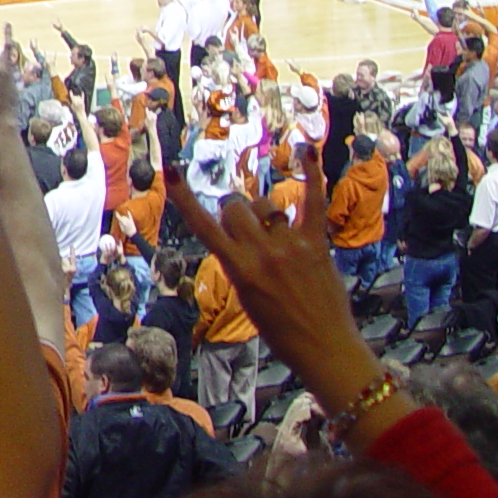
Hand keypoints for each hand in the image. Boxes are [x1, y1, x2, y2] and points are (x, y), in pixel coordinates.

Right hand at [164, 161, 379, 419]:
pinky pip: (313, 200)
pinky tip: (307, 150)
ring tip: (272, 226)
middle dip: (235, 213)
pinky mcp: (316, 243)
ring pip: (265, 205)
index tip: (173, 172)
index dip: (185, 198)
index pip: (204, 227)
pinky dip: (312, 173)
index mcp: (239, 269)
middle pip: (236, 209)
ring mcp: (291, 245)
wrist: (324, 347)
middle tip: (244, 229)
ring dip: (262, 210)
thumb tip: (238, 234)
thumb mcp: (247, 297)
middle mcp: (263, 253)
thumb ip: (240, 262)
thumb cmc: (281, 331)